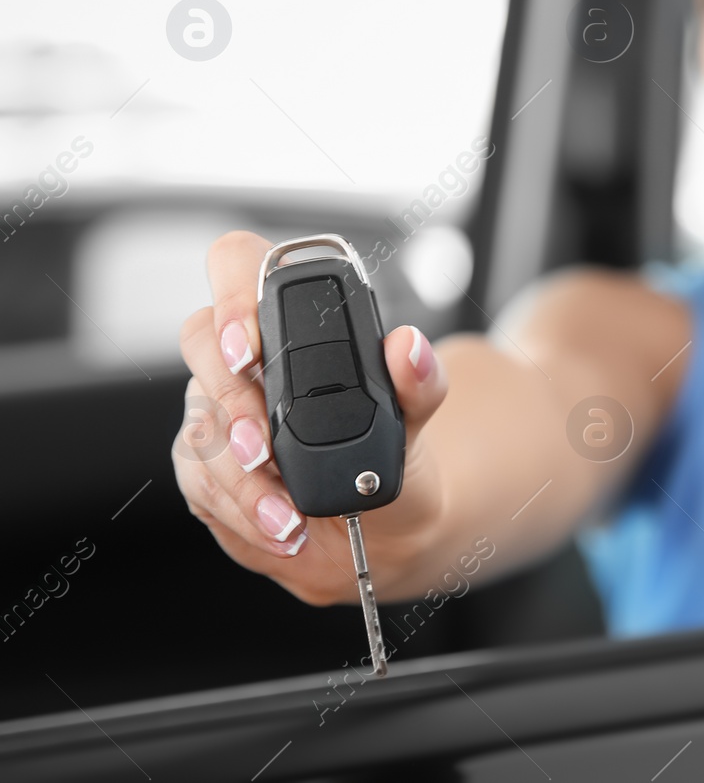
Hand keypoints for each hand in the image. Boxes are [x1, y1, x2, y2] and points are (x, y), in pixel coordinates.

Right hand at [172, 231, 448, 604]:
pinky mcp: (205, 466)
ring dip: (239, 476)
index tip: (249, 347)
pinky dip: (240, 510)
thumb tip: (410, 347)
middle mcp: (243, 359)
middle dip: (231, 401)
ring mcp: (218, 411)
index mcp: (291, 323)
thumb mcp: (415, 415)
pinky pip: (199, 481)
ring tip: (286, 510)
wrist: (384, 522)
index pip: (238, 266)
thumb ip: (418, 380)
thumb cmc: (390, 451)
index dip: (232, 296)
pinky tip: (278, 525)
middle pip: (200, 344)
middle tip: (264, 448)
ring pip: (198, 425)